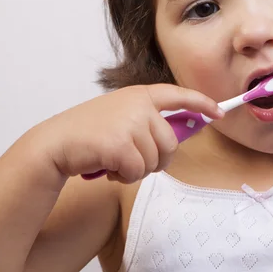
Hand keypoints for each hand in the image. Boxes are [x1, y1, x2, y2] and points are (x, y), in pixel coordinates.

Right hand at [34, 84, 222, 183]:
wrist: (54, 144)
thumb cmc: (89, 134)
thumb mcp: (121, 117)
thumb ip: (148, 121)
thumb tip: (182, 134)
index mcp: (139, 95)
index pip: (178, 95)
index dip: (201, 103)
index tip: (218, 112)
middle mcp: (138, 105)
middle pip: (171, 143)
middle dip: (158, 160)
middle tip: (135, 162)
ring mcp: (129, 122)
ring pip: (156, 160)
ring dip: (138, 169)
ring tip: (116, 161)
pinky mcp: (120, 143)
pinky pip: (138, 171)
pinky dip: (125, 176)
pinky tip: (108, 167)